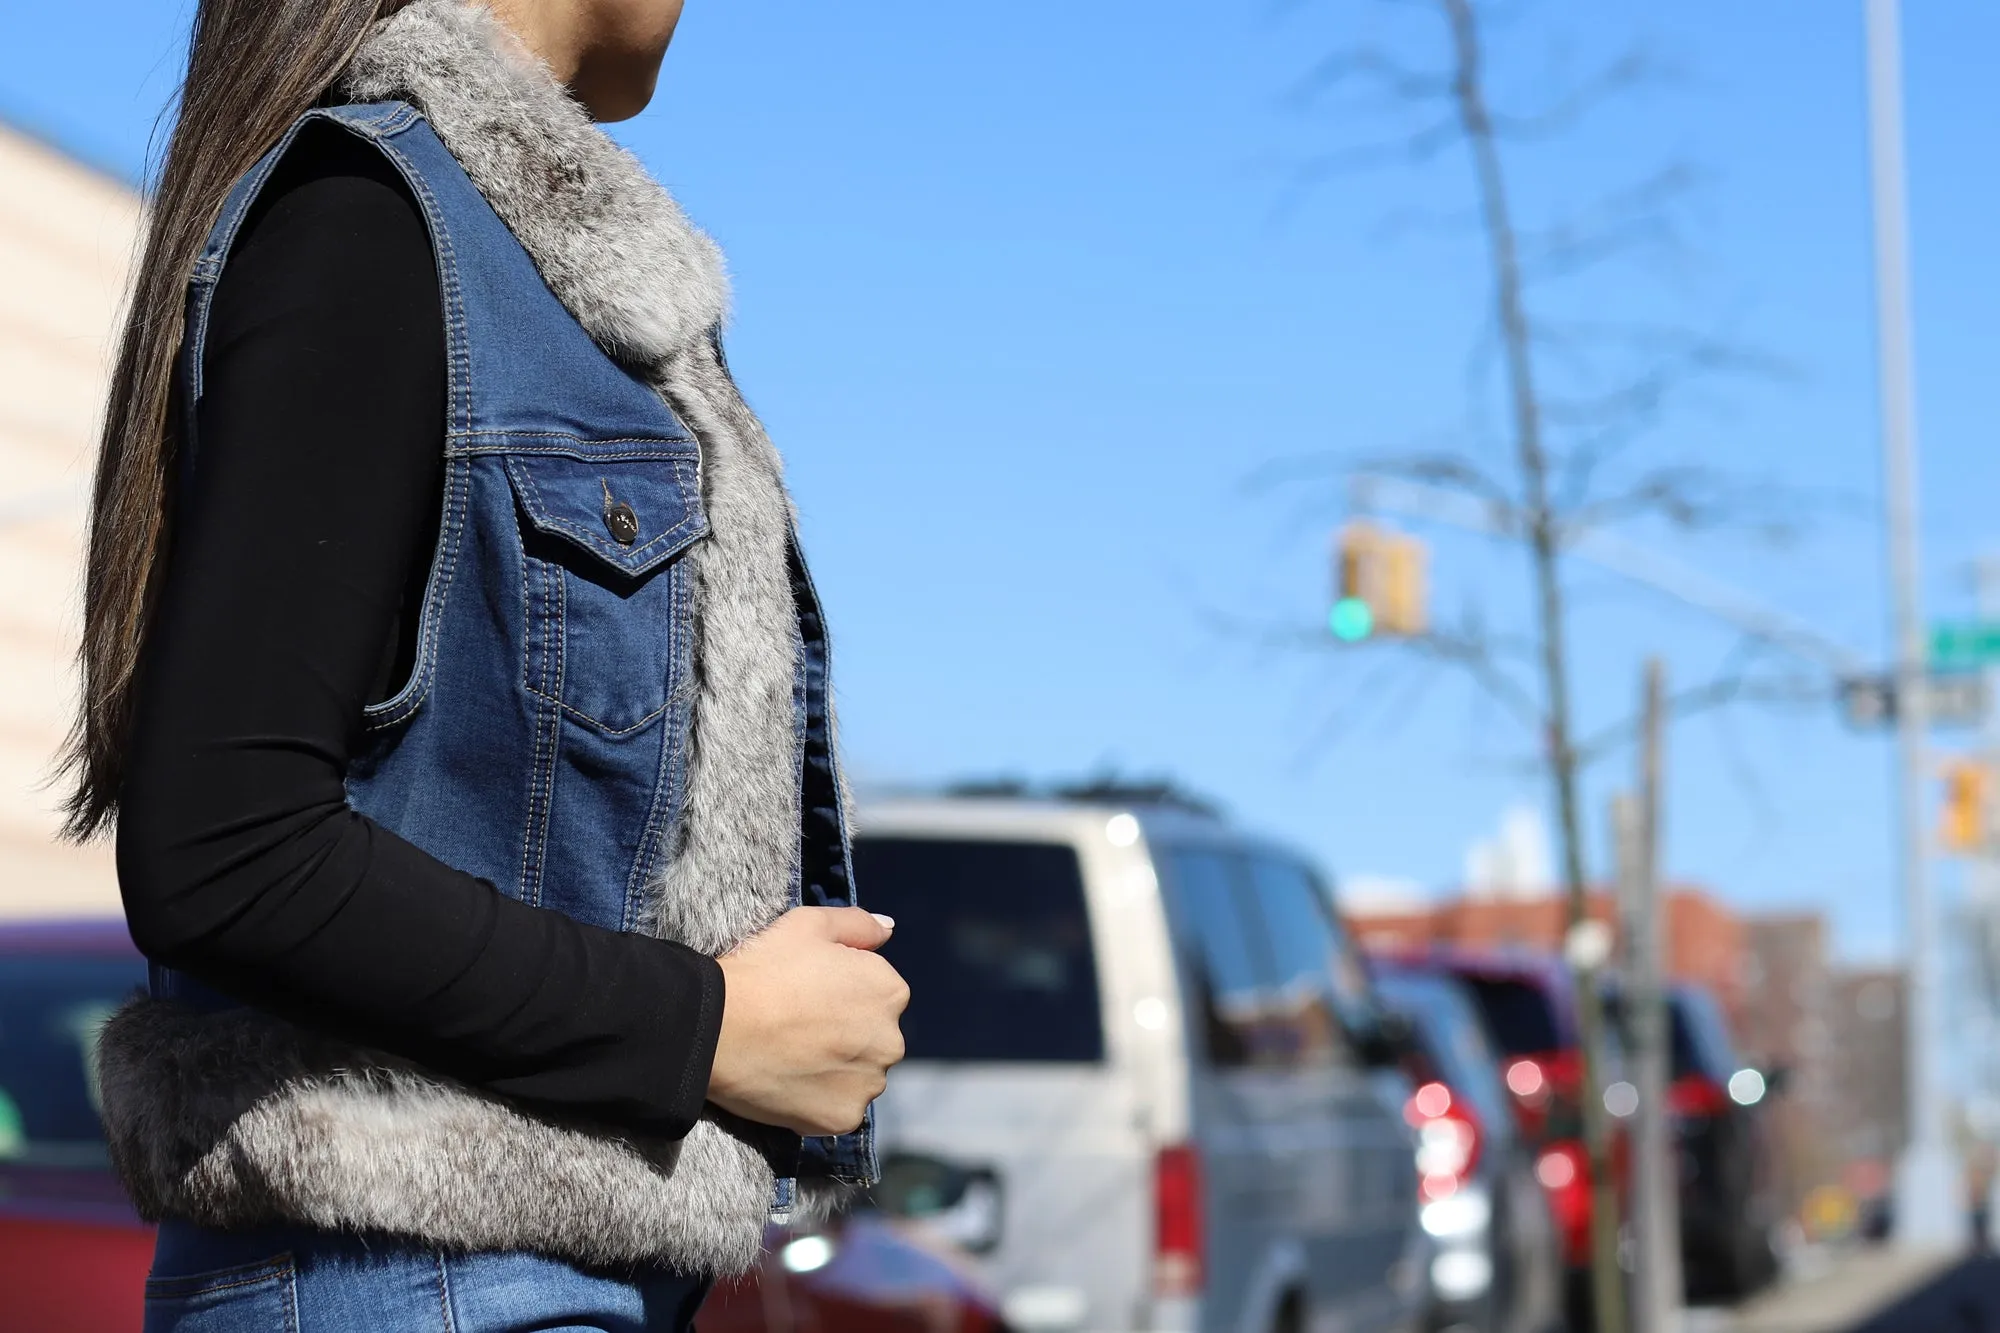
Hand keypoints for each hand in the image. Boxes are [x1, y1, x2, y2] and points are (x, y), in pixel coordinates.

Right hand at [707, 906, 908, 1136]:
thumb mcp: (810, 924)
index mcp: (890, 991)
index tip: (808, 994)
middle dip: (846, 1033)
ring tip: (792, 1055)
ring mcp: (868, 1084)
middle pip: (873, 1037)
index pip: (877, 993)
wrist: (718, 1027)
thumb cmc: (763, 969)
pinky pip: (839, 1108)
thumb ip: (858, 924)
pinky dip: (820, 1099)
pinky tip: (790, 1081)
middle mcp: (891, 1040)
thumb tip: (888, 929)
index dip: (840, 991)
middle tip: (798, 1027)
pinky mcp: (844, 1118)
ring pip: (859, 1075)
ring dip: (836, 1068)